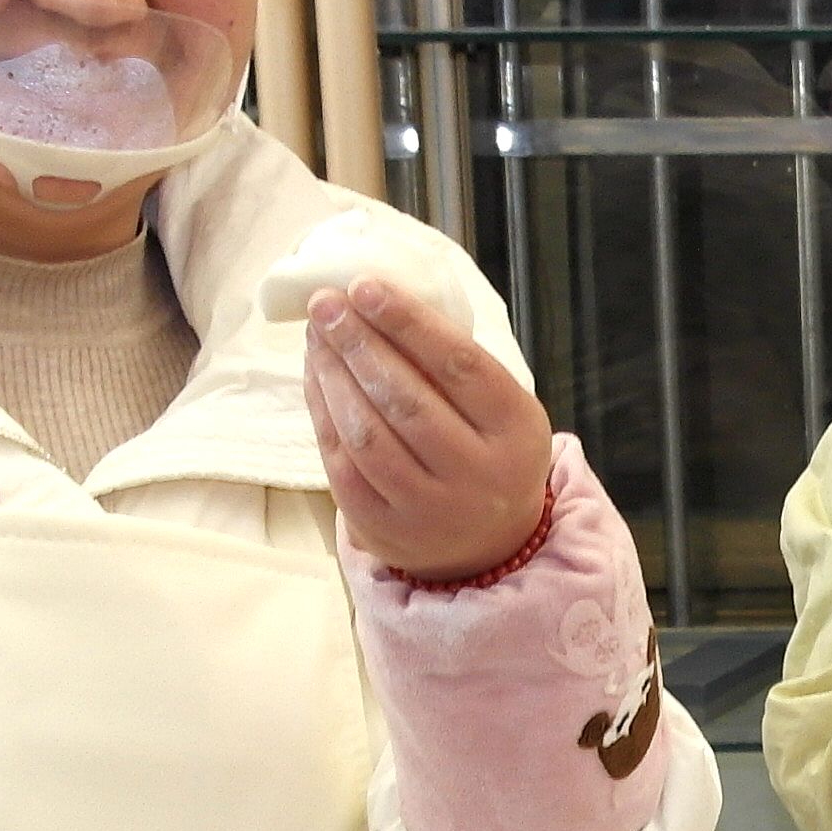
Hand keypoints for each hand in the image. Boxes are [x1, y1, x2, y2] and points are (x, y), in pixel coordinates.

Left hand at [310, 275, 556, 580]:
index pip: (459, 366)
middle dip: (358, 343)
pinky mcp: (385, 530)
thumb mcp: (499, 408)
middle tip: (325, 303)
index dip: (408, 322)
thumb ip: (453, 364)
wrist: (488, 544)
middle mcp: (478, 475)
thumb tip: (377, 298)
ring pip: (368, 435)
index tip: (364, 286)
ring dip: (333, 376)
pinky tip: (316, 377)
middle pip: (407, 400)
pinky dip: (323, 414)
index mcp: (515, 431)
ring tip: (317, 335)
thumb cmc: (487, 450)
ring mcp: (430, 509)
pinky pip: (342, 466)